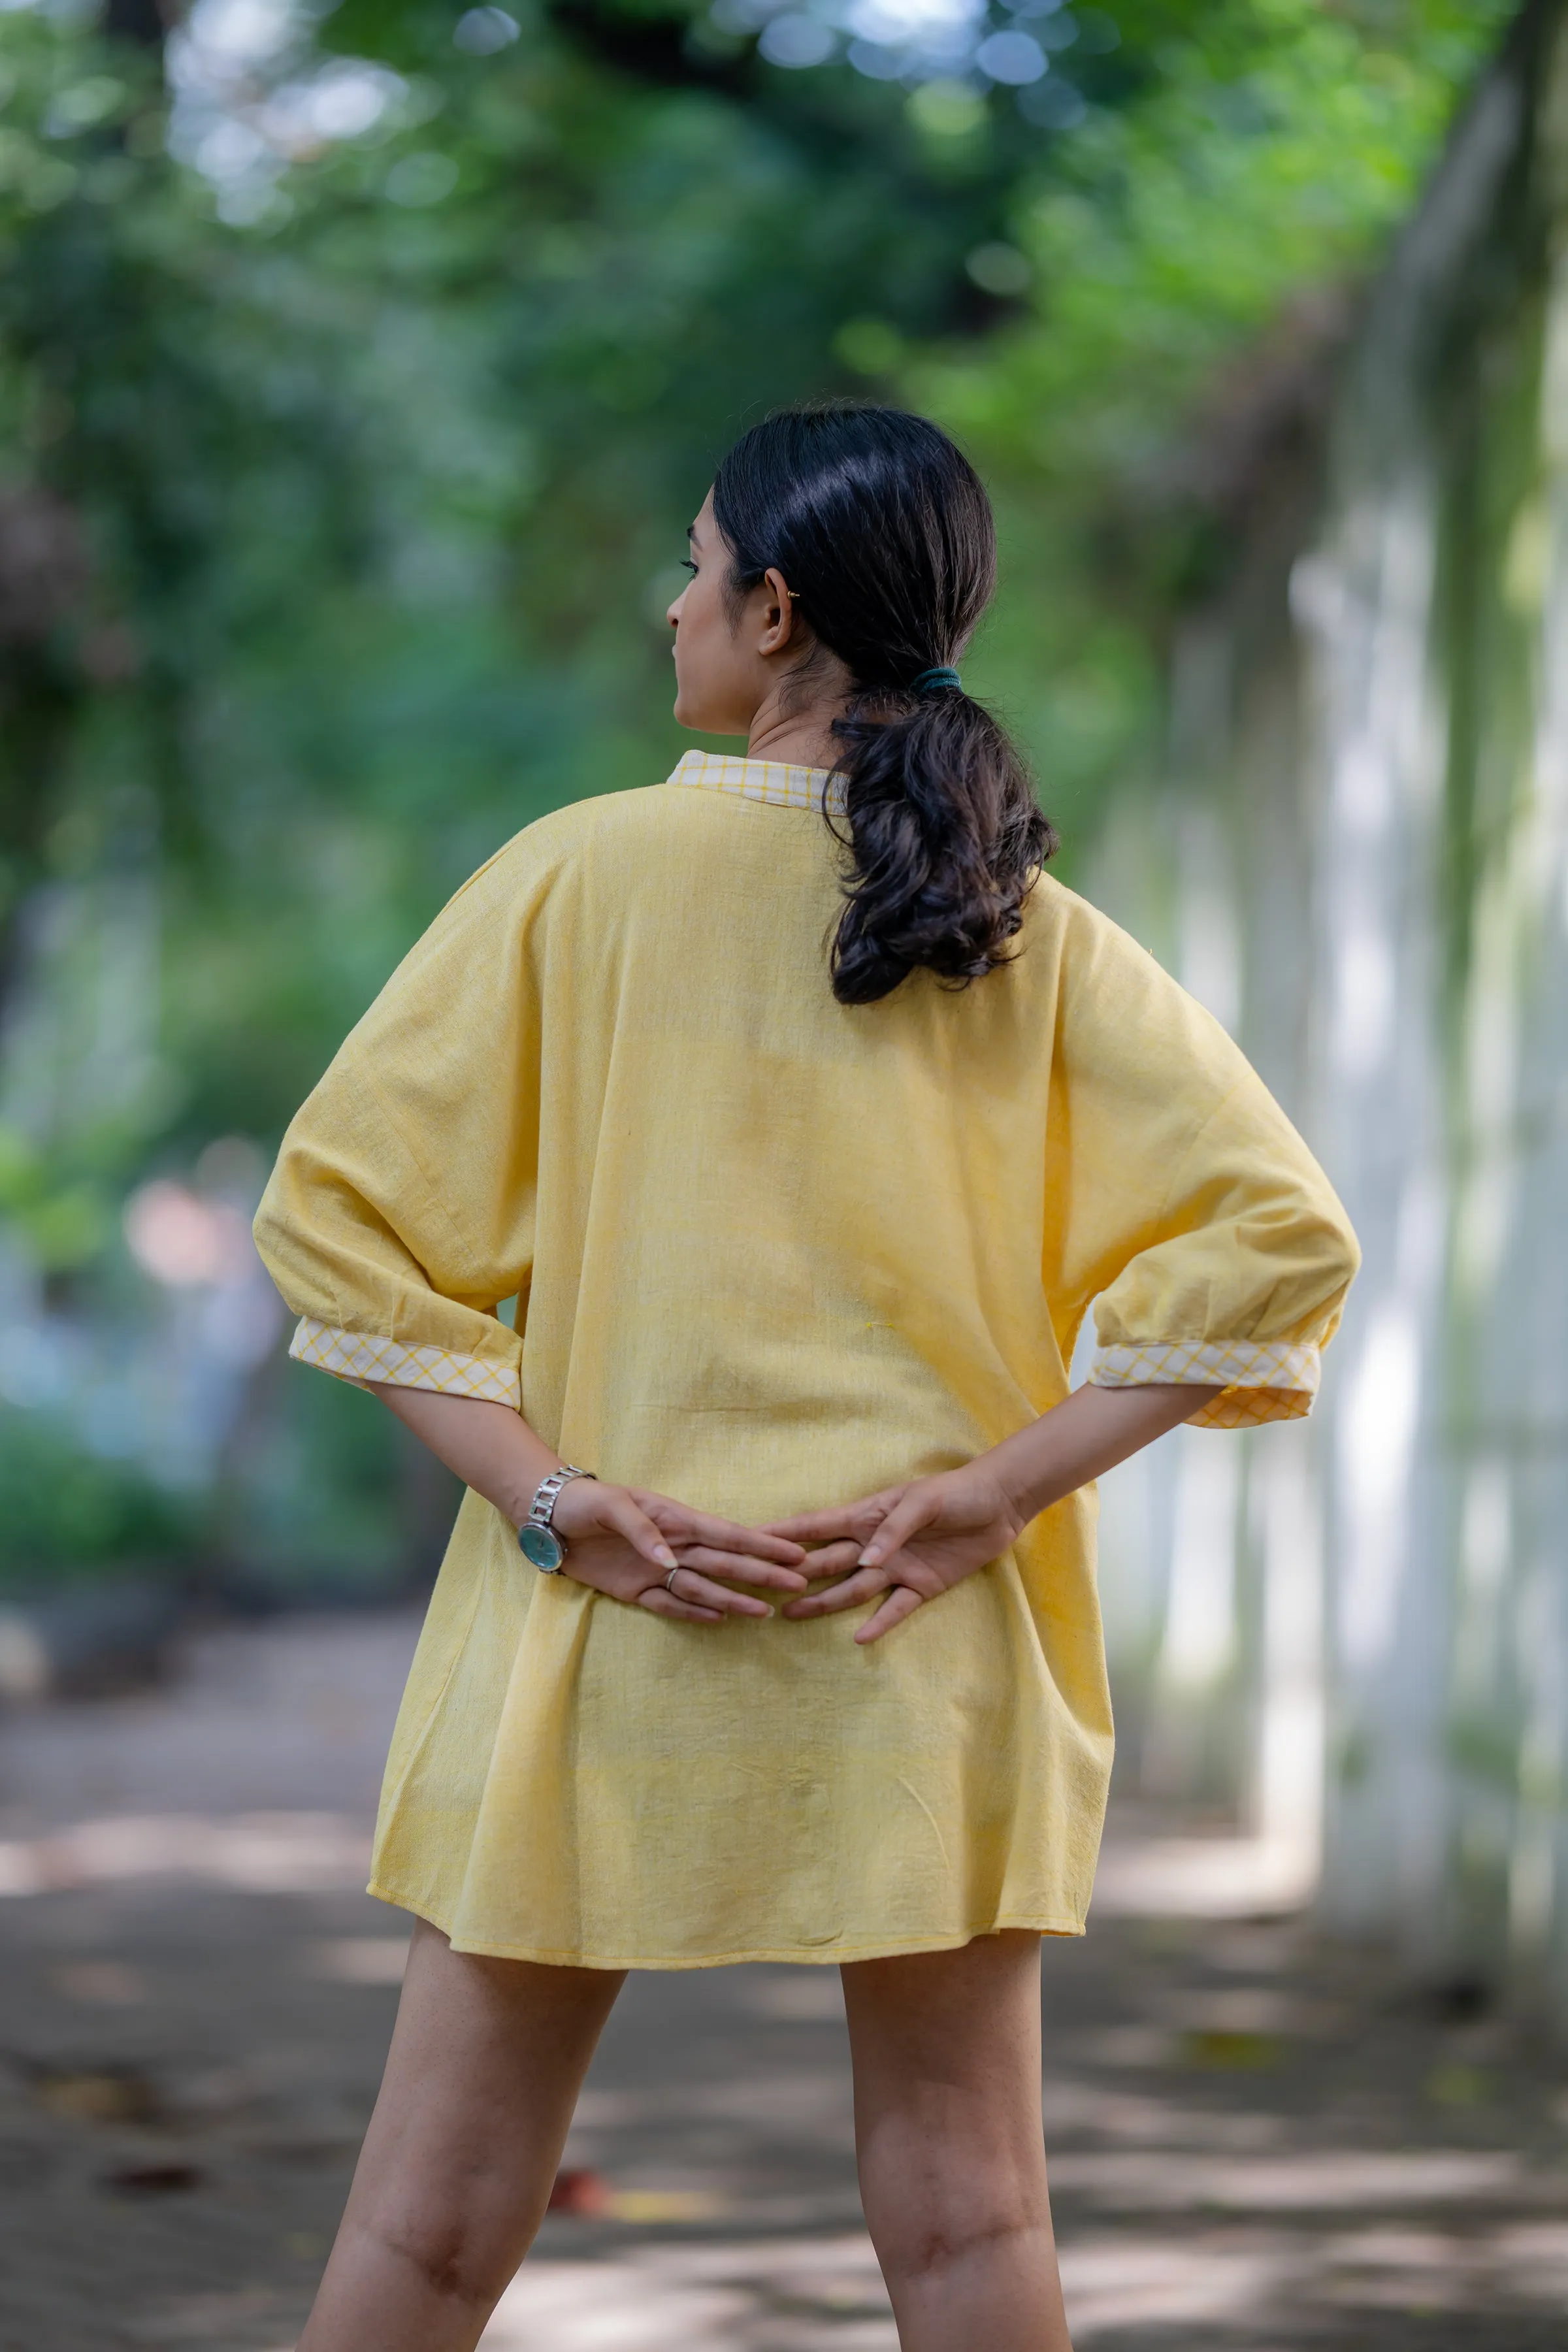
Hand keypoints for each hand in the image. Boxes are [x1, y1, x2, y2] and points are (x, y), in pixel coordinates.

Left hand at [550, 1477, 808, 1624]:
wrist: (549, 1519)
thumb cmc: (584, 1502)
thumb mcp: (611, 1505)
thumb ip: (643, 1531)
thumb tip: (671, 1561)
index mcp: (675, 1518)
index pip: (727, 1534)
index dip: (761, 1545)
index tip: (794, 1553)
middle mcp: (674, 1545)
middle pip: (725, 1563)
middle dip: (762, 1574)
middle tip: (798, 1585)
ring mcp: (657, 1570)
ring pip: (704, 1588)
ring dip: (734, 1599)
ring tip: (766, 1612)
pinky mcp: (636, 1590)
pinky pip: (671, 1605)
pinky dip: (694, 1614)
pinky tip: (721, 1619)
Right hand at [768, 1460, 1026, 1643]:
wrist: (999, 1504)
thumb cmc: (956, 1492)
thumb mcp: (922, 1501)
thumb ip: (892, 1530)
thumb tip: (865, 1560)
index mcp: (868, 1515)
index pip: (817, 1526)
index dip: (784, 1532)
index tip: (749, 1537)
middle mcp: (874, 1545)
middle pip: (827, 1562)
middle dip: (794, 1573)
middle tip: (761, 1590)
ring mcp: (896, 1568)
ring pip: (852, 1589)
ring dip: (824, 1601)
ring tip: (793, 1615)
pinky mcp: (921, 1587)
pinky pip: (895, 1609)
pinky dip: (879, 1624)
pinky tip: (859, 1639)